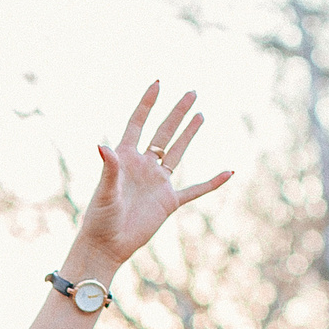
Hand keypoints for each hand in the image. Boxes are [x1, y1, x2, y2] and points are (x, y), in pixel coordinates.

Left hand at [66, 84, 232, 274]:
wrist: (107, 245)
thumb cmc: (99, 218)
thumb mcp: (104, 191)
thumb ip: (108, 168)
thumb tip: (102, 146)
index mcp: (125, 158)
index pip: (138, 123)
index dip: (147, 103)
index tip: (159, 83)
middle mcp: (144, 166)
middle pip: (163, 132)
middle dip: (177, 112)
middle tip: (192, 92)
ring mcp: (158, 182)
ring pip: (177, 152)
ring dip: (189, 134)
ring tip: (200, 114)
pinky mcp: (169, 202)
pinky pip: (195, 190)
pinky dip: (212, 182)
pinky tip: (228, 172)